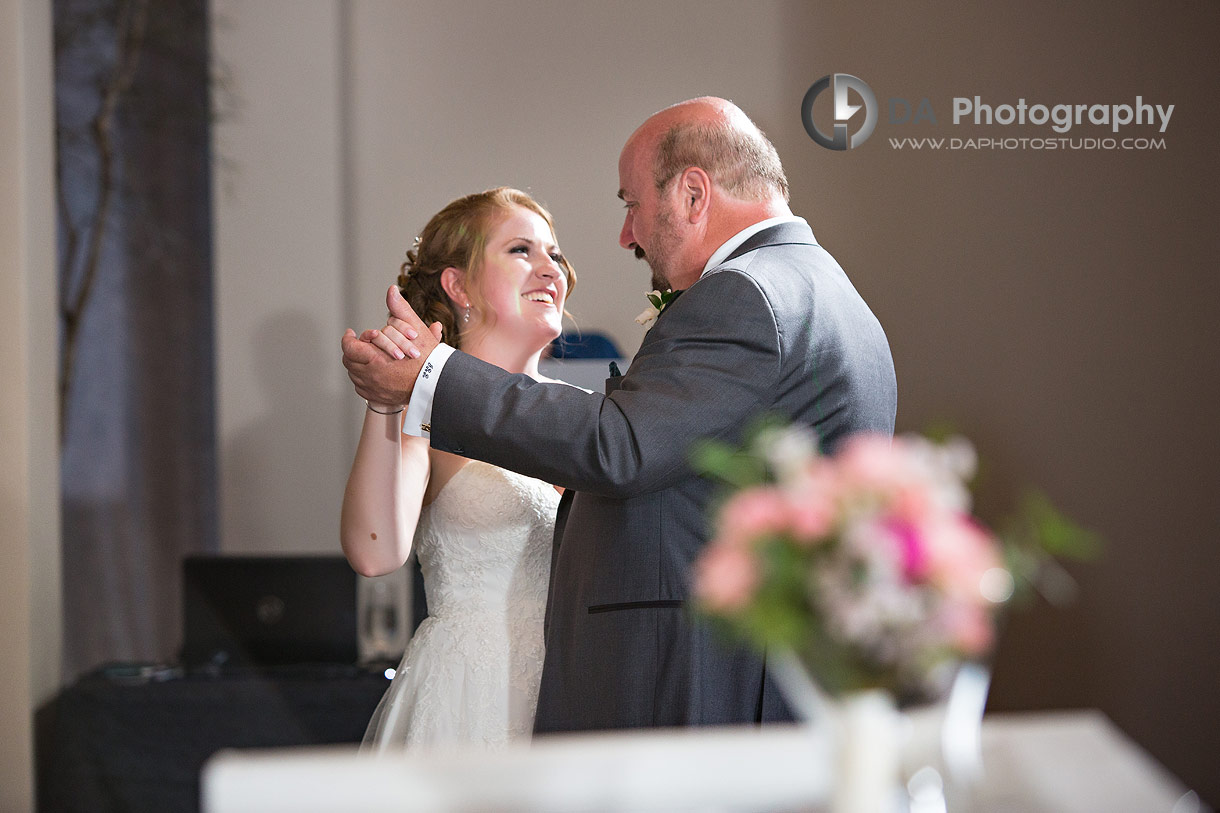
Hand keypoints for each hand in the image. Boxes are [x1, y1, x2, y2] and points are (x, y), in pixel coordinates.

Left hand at [341, 286, 442, 405]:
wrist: (437, 385)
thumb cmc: (428, 359)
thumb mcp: (415, 330)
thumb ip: (400, 309)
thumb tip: (391, 290)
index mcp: (375, 359)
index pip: (349, 348)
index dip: (347, 339)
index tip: (351, 334)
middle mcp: (370, 376)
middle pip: (349, 361)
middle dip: (352, 351)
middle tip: (358, 344)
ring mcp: (373, 390)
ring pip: (354, 375)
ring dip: (357, 365)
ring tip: (365, 357)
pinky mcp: (377, 398)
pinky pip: (362, 388)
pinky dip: (364, 380)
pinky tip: (372, 372)